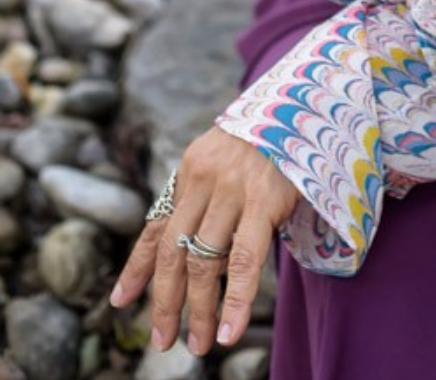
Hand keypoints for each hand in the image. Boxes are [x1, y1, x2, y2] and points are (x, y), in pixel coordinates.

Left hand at [110, 127, 297, 355]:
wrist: (310, 95)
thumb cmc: (275, 132)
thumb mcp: (230, 155)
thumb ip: (210, 191)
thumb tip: (194, 241)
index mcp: (191, 168)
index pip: (156, 226)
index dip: (136, 268)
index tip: (120, 300)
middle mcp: (204, 178)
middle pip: (174, 252)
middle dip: (166, 302)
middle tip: (164, 340)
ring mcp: (234, 188)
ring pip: (206, 262)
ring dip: (199, 311)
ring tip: (199, 345)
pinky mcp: (266, 198)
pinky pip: (246, 259)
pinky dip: (236, 300)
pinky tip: (229, 331)